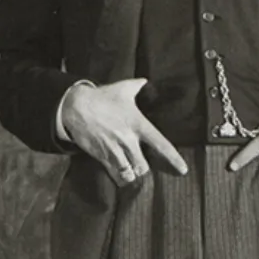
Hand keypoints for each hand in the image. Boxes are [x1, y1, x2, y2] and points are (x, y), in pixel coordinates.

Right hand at [62, 78, 187, 186]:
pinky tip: (121, 176)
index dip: (173, 158)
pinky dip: (120, 178)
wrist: (75, 106)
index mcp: (138, 125)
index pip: (161, 144)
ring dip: (131, 174)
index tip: (182, 169)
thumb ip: (137, 85)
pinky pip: (115, 174)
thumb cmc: (101, 97)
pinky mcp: (102, 156)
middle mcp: (129, 140)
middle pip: (143, 166)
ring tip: (130, 171)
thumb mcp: (122, 88)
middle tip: (140, 164)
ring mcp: (115, 150)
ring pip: (130, 173)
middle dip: (143, 168)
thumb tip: (145, 80)